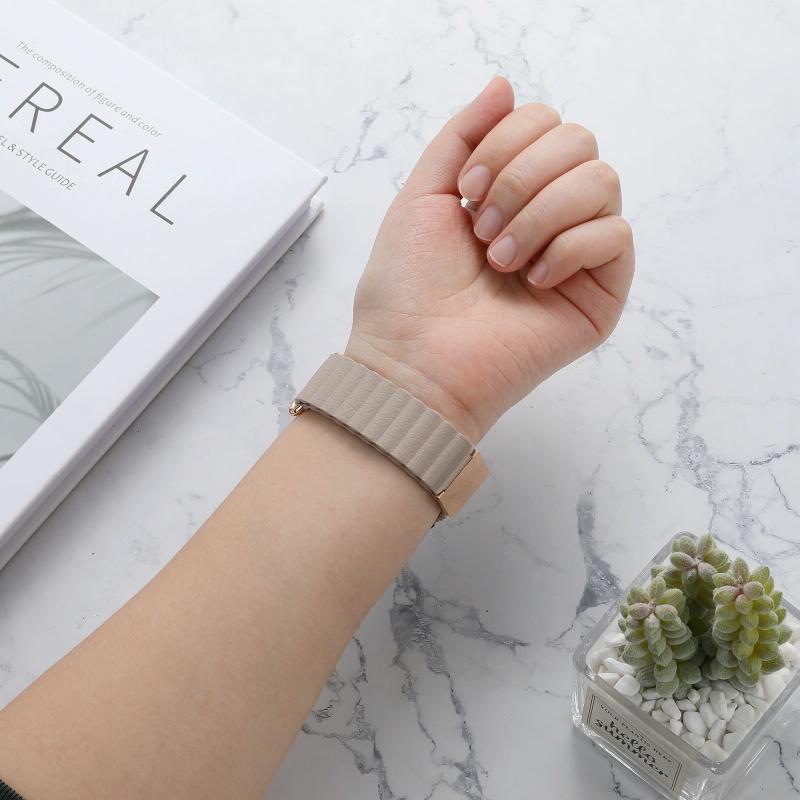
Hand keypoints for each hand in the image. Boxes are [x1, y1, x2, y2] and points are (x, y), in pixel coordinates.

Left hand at [346, 77, 633, 442]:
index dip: (506, 141)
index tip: (465, 190)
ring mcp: (578, 254)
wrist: (414, 361)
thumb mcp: (423, 195)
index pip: (544, 123)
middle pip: (579, 141)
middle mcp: (549, 216)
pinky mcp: (601, 293)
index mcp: (511, 191)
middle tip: (482, 229)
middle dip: (522, 175)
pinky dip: (569, 247)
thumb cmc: (408, 289)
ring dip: (541, 212)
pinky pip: (615, 234)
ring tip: (501, 260)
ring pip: (602, 180)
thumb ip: (464, 135)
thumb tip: (504, 85)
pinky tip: (533, 280)